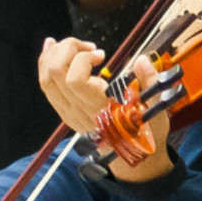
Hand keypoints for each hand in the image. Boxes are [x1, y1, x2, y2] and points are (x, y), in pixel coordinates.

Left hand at [38, 40, 173, 181]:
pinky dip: (45, 62)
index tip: (102, 56)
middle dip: (69, 49)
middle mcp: (77, 110)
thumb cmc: (144, 130)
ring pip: (45, 77)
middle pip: (55, 73)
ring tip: (75, 45)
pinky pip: (45, 84)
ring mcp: (66, 111)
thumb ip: (150, 82)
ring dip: (55, 53)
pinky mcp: (62, 110)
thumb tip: (142, 60)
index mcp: (99, 108)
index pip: (74, 79)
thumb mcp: (156, 107)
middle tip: (90, 47)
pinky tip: (51, 47)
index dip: (83, 59)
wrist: (130, 155)